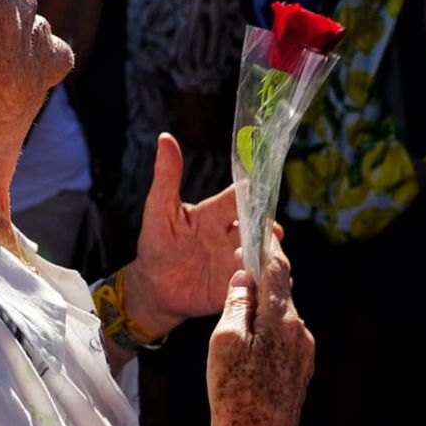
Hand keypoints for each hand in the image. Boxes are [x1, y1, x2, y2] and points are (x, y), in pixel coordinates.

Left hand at [123, 133, 255, 336]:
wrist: (152, 287)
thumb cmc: (156, 243)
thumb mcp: (159, 210)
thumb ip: (167, 177)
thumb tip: (164, 138)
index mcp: (216, 213)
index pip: (240, 198)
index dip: (252, 195)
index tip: (259, 192)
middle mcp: (231, 234)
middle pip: (260, 226)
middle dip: (269, 228)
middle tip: (272, 233)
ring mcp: (236, 259)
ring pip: (265, 253)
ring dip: (271, 255)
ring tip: (266, 260)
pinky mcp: (237, 284)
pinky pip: (259, 281)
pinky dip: (269, 282)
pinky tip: (271, 283)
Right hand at [199, 247, 314, 425]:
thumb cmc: (235, 391)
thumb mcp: (225, 340)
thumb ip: (236, 304)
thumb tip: (243, 279)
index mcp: (281, 319)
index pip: (277, 270)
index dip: (267, 247)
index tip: (260, 229)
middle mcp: (300, 332)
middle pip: (280, 293)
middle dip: (261, 280)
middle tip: (239, 270)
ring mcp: (303, 353)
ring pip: (281, 318)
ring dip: (262, 310)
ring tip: (235, 316)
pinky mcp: (300, 371)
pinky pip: (283, 340)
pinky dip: (266, 332)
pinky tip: (247, 347)